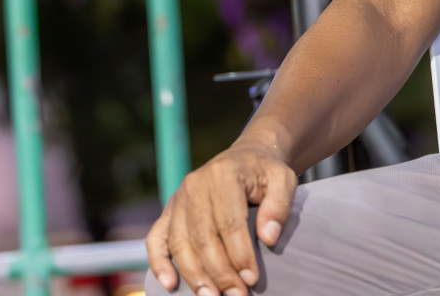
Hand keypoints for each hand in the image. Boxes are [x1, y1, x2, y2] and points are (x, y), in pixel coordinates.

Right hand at [146, 137, 297, 295]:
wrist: (247, 157)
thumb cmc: (265, 172)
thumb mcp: (283, 179)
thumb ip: (279, 206)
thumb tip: (268, 238)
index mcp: (222, 175)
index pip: (229, 222)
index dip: (240, 254)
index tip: (251, 279)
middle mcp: (195, 185)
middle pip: (203, 237)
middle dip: (220, 272)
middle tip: (237, 295)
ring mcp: (178, 198)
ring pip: (180, 243)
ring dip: (194, 275)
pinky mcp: (169, 210)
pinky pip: (156, 238)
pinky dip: (159, 262)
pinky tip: (169, 284)